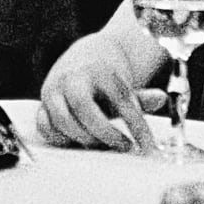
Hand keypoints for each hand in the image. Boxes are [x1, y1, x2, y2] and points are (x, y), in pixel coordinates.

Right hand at [37, 33, 165, 152]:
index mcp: (99, 70)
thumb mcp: (124, 85)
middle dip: (103, 131)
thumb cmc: (107, 78)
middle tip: (121, 145)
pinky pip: (44, 125)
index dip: (135, 126)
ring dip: (82, 137)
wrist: (83, 58)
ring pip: (62, 119)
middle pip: (83, 106)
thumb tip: (161, 99)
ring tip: (99, 144)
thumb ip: (140, 98)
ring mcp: (54, 89)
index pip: (120, 100)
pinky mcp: (42, 102)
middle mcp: (73, 78)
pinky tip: (76, 141)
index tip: (145, 146)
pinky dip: (59, 137)